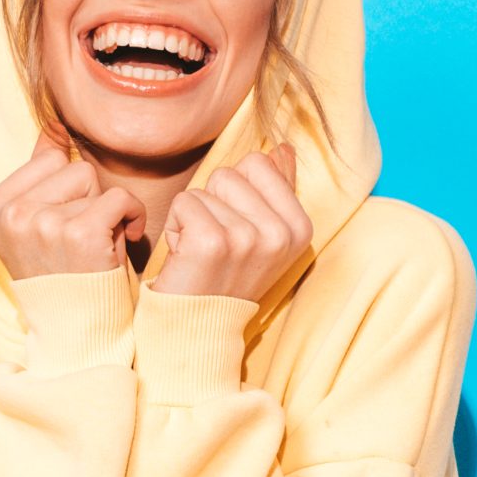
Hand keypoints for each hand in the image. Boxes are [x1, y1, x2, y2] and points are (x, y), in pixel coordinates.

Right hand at [0, 135, 146, 279]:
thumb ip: (41, 175)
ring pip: (94, 182)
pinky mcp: (78, 234)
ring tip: (96, 248)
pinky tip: (122, 244)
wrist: (79, 334)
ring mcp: (42, 223)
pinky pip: (119, 199)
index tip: (66, 230)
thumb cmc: (65, 276)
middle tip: (83, 244)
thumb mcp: (38, 224)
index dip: (70, 192)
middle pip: (73, 169)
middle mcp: (11, 213)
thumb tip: (55, 124)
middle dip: (88, 201)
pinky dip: (131, 218)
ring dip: (107, 212)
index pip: (49, 161)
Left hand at [156, 146, 310, 300]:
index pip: (258, 164)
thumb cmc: (225, 276)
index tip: (238, 231)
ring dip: (194, 217)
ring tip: (202, 253)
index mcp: (299, 228)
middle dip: (214, 202)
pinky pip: (184, 202)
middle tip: (217, 245)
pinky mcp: (211, 243)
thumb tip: (283, 149)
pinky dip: (176, 226)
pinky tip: (186, 256)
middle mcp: (280, 234)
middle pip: (229, 173)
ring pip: (204, 189)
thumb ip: (275, 189)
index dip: (237, 192)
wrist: (199, 327)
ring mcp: (247, 238)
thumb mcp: (263, 235)